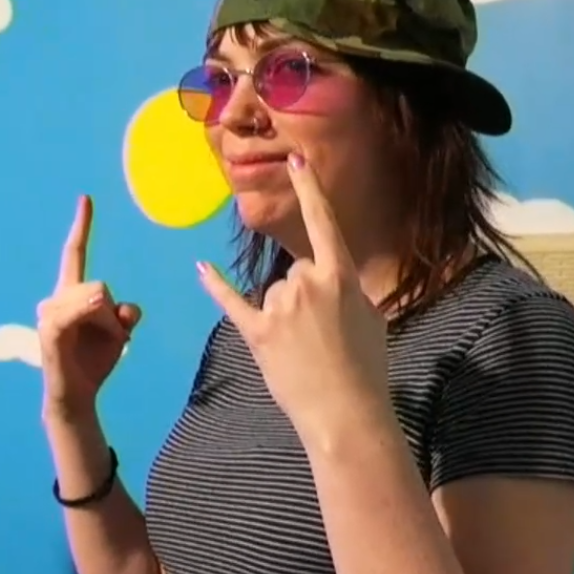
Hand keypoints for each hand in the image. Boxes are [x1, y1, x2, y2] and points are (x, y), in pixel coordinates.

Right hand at [37, 195, 141, 419]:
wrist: (77, 394)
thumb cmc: (95, 361)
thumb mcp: (119, 333)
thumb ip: (125, 313)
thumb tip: (124, 307)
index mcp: (73, 293)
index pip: (76, 253)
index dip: (82, 226)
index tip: (87, 198)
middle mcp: (57, 298)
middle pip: (102, 286)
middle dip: (115, 316)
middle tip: (110, 340)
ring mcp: (51, 313)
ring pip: (98, 298)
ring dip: (110, 326)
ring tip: (97, 347)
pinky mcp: (51, 330)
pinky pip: (78, 312)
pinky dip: (91, 316)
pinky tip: (92, 325)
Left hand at [197, 154, 389, 445]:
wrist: (346, 415)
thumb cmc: (367, 368)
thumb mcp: (372, 319)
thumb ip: (347, 291)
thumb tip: (329, 283)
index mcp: (339, 277)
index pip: (323, 223)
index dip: (309, 189)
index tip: (295, 159)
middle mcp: (305, 283)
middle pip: (296, 272)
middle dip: (307, 298)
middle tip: (324, 336)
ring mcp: (277, 308)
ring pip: (274, 294)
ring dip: (286, 316)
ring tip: (304, 352)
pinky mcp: (256, 332)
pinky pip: (232, 302)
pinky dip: (217, 287)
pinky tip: (201, 269)